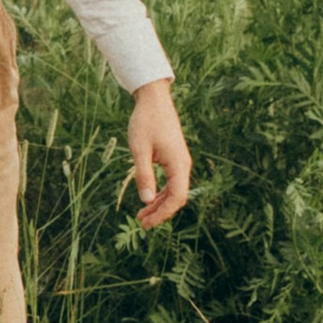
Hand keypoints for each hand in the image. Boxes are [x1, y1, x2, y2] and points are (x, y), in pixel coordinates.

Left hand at [127, 81, 190, 229]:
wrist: (154, 99)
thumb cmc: (145, 121)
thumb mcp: (139, 148)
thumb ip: (143, 174)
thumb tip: (146, 200)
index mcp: (178, 163)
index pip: (177, 197)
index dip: (163, 213)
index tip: (146, 222)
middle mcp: (183, 165)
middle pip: (177, 197)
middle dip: (160, 212)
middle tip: (142, 223)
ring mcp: (180, 162)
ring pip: (174, 191)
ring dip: (159, 204)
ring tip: (141, 215)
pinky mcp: (174, 158)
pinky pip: (171, 182)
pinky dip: (160, 192)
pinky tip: (148, 198)